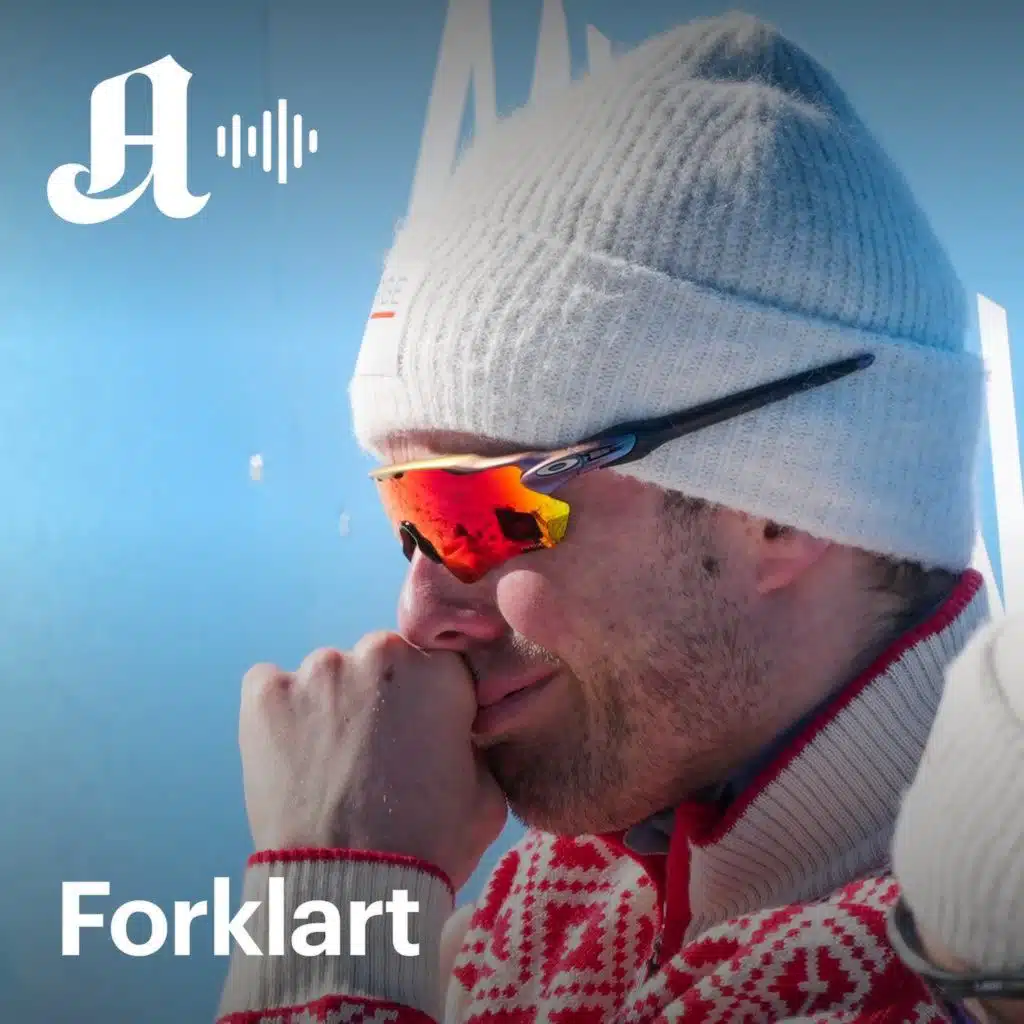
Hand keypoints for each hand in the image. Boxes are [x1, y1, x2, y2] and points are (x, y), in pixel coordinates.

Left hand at [238, 632, 507, 890]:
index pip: (437, 665)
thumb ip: (474, 742)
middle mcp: (379, 653)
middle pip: (382, 661)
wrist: (348, 892)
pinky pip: (271, 686)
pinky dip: (281, 713)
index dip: (430, 702)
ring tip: (330, 764)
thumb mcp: (487, 794)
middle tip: (375, 754)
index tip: (422, 736)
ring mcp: (317, 670)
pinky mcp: (264, 693)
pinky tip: (292, 754)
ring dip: (331, 706)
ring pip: (328, 675)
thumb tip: (458, 731)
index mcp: (440, 671)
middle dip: (381, 697)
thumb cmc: (428, 845)